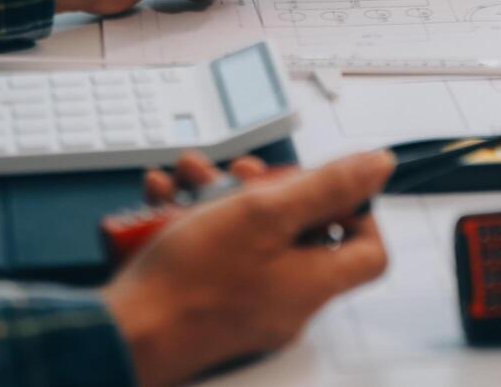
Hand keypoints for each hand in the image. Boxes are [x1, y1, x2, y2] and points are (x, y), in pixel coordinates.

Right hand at [102, 150, 393, 386]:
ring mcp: (246, 303)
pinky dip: (191, 219)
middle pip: (299, 231)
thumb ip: (327, 186)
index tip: (325, 185)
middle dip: (265, 187)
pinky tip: (165, 199)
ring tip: (189, 176)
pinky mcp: (210, 303)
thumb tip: (377, 167)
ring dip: (219, 194)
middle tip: (238, 174)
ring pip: (248, 233)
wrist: (124, 333)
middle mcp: (285, 299)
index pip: (368, 251)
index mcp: (312, 282)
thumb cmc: (190, 283)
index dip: (356, 210)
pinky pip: (215, 253)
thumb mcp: (265, 214)